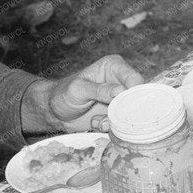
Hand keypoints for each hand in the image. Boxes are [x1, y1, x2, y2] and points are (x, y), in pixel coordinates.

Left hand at [29, 55, 144, 133]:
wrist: (56, 112)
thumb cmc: (63, 94)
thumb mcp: (78, 90)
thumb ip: (99, 90)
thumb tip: (120, 91)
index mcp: (114, 66)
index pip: (133, 78)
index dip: (133, 92)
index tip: (125, 105)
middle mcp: (120, 81)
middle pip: (137, 97)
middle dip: (124, 110)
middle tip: (111, 116)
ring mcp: (120, 98)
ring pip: (131, 112)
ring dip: (115, 120)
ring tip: (97, 120)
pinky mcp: (117, 113)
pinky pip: (123, 122)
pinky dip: (110, 126)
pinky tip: (95, 123)